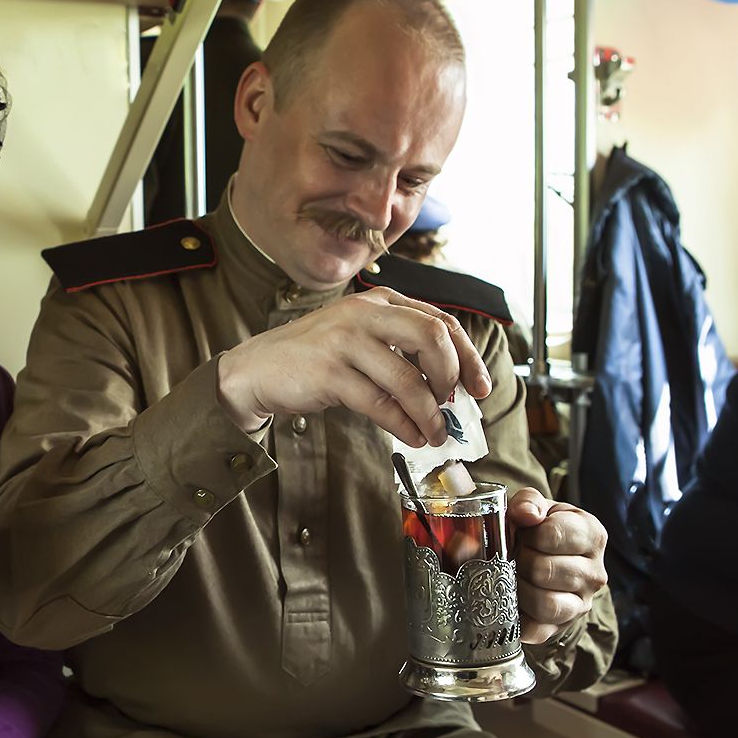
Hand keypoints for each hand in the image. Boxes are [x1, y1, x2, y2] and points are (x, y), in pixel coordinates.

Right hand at [216, 287, 492, 445]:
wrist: (257, 370)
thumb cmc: (313, 357)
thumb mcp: (360, 338)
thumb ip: (400, 350)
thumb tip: (450, 388)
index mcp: (379, 301)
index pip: (442, 322)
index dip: (469, 358)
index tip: (480, 388)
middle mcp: (364, 313)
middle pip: (433, 338)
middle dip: (453, 378)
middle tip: (455, 406)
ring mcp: (345, 340)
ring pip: (408, 380)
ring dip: (430, 414)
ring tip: (435, 434)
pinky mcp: (329, 372)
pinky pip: (380, 404)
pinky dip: (403, 425)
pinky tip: (410, 436)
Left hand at [509, 488, 608, 644]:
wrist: (540, 557)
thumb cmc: (537, 528)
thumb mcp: (535, 506)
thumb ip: (528, 502)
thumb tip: (525, 513)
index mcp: (592, 535)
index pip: (553, 535)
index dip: (528, 534)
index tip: (523, 533)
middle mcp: (595, 573)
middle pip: (544, 570)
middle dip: (519, 560)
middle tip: (513, 555)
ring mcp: (581, 604)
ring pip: (544, 603)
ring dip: (518, 587)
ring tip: (511, 575)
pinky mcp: (561, 628)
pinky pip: (535, 630)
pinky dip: (516, 616)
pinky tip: (512, 599)